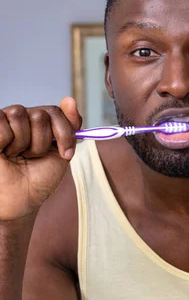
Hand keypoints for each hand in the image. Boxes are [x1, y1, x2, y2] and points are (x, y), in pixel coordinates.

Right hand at [0, 97, 80, 221]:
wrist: (19, 201)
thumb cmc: (39, 179)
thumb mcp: (62, 153)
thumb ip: (69, 127)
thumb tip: (70, 99)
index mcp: (41, 122)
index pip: (56, 111)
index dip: (64, 132)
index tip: (66, 154)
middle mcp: (22, 118)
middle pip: (40, 114)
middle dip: (42, 142)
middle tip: (32, 157)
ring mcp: (3, 121)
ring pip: (20, 114)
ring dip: (24, 142)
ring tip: (17, 155)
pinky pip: (1, 123)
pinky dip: (5, 141)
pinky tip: (2, 153)